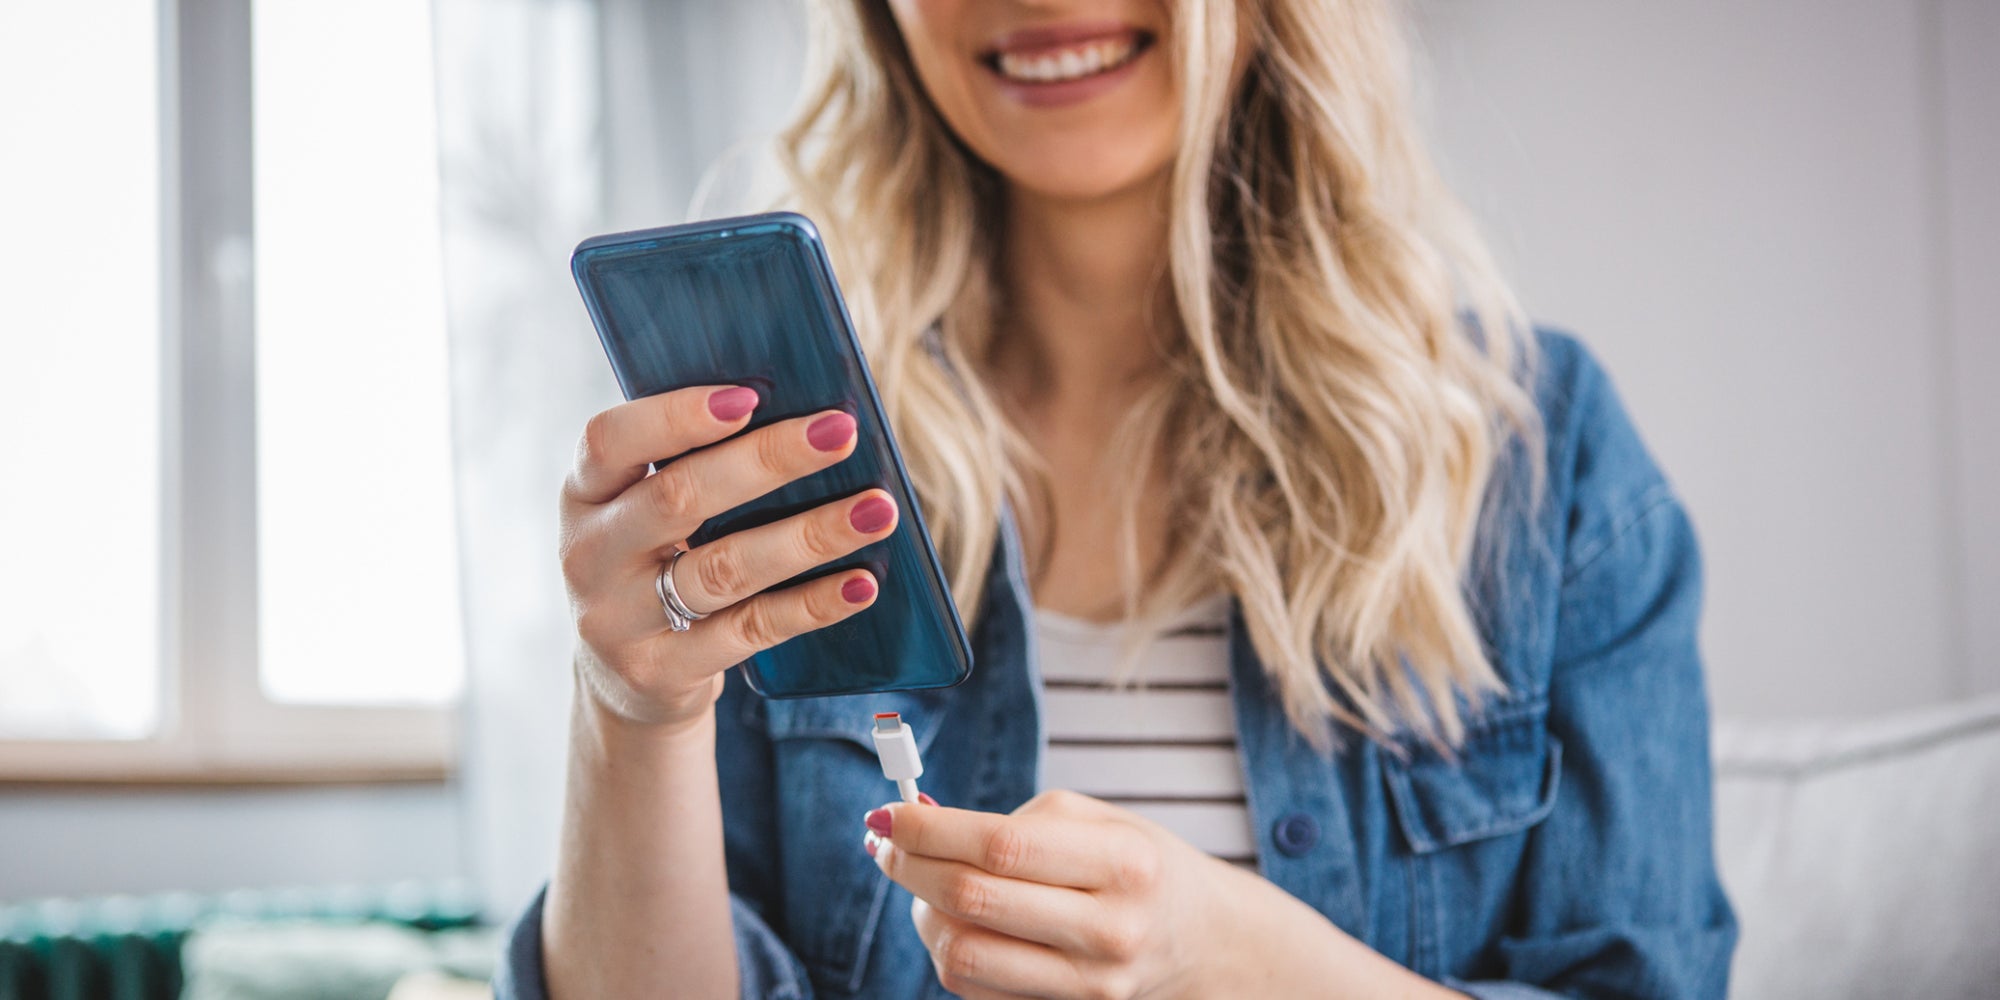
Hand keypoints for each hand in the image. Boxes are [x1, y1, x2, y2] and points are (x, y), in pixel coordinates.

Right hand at [559, 384, 897, 730]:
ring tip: (876, 510)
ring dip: (809, 535)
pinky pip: (750, 630)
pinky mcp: (662, 671)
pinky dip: (811, 605)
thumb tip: (804, 418)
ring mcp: (619, 620)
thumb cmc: (656, 563)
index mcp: (583, 492)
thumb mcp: (642, 512)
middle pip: (679, 497)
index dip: (676, 416)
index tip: (749, 396)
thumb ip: (691, 464)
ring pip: (725, 568)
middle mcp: (589, 554)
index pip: (610, 440)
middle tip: (841, 434)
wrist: (626, 680)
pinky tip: (860, 583)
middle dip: (768, 459)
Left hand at [864, 789, 1253, 999]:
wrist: (1202, 941)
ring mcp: (1089, 984)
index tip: (890, 812)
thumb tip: (923, 823)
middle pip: (972, 899)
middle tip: (886, 841)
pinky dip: (947, 947)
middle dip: (909, 865)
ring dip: (920, 912)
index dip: (930, 829)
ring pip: (962, 954)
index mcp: (1122, 862)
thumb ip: (1017, 819)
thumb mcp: (1101, 821)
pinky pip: (974, 987)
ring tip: (922, 882)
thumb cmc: (1140, 865)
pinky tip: (955, 919)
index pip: (1001, 845)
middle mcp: (1109, 929)